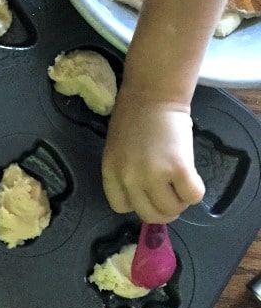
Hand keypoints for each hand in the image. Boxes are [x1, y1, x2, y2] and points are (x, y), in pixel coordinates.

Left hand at [101, 88, 204, 222]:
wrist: (152, 94)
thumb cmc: (135, 116)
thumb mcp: (119, 148)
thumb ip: (127, 171)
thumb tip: (148, 195)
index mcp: (111, 171)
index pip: (121, 207)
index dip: (138, 201)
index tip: (147, 192)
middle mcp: (129, 177)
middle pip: (150, 214)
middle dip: (164, 207)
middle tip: (172, 191)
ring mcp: (153, 174)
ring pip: (172, 209)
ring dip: (181, 199)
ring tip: (181, 180)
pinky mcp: (178, 169)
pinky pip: (193, 195)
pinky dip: (196, 189)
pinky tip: (191, 174)